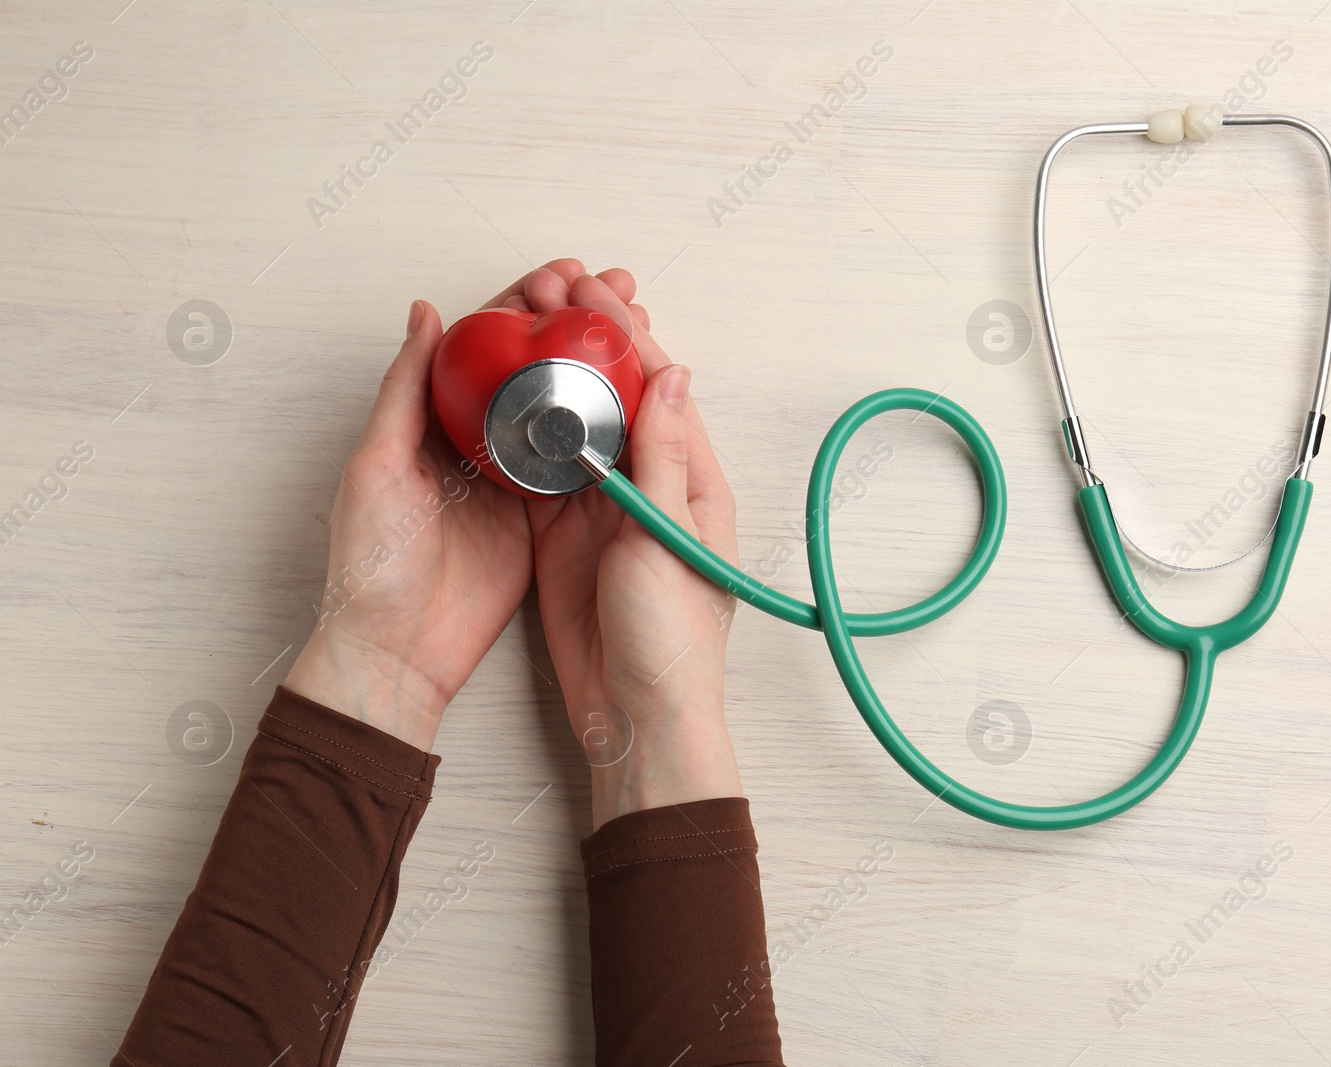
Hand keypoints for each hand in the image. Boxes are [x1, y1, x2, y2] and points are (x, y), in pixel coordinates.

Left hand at [283, 266, 591, 749]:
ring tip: (636, 329)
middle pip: (531, 364)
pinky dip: (606, 427)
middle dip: (574, 323)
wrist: (397, 653)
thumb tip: (426, 313)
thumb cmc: (371, 567)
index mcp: (431, 422)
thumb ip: (405, 393)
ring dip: (597, 365)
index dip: (522, 304)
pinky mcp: (541, 520)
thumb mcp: (377, 468)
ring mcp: (512, 480)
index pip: (482, 343)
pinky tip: (637, 400)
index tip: (562, 277)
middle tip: (617, 292)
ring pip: (560, 405)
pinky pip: (577, 462)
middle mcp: (475, 443)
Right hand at [513, 265, 742, 827]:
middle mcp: (649, 486)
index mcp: (691, 480)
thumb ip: (666, 459)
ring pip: (575, 426)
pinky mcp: (563, 536)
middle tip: (549, 296)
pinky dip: (522, 434)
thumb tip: (672, 375)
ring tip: (521, 327)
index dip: (627, 338)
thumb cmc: (672, 639)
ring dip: (551, 378)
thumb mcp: (671, 538)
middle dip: (585, 343)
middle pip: (615, 396)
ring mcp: (603, 509)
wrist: (634, 716)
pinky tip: (498, 399)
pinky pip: (542, 471)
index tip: (595, 295)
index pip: (660, 389)